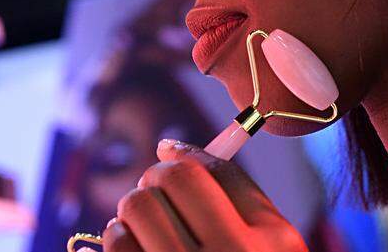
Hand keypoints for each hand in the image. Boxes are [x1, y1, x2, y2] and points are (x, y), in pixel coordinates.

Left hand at [99, 139, 308, 251]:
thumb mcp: (273, 240)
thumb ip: (234, 187)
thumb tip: (170, 145)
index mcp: (263, 244)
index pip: (192, 173)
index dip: (176, 165)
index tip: (175, 171)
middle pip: (157, 187)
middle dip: (153, 186)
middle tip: (163, 202)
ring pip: (129, 215)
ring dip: (133, 218)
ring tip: (153, 235)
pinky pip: (114, 249)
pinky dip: (120, 245)